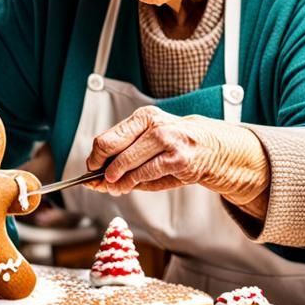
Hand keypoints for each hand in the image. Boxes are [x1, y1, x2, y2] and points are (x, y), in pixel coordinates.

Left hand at [86, 106, 269, 215]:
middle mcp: (154, 125)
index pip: (107, 138)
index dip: (95, 158)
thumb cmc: (176, 144)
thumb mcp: (149, 140)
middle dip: (101, 169)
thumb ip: (124, 153)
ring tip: (114, 187)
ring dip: (115, 181)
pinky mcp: (177, 159)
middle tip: (100, 180)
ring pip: (126, 164)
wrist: (212, 147)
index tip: (92, 169)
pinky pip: (144, 174)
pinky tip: (128, 186)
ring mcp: (167, 140)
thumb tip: (96, 175)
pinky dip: (131, 183)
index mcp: (143, 117)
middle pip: (111, 148)